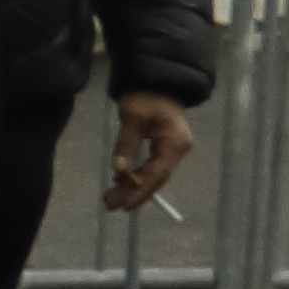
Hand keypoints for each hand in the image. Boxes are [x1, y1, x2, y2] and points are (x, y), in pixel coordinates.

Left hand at [103, 92, 196, 210]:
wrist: (157, 83)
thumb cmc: (145, 98)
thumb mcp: (132, 119)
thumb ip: (126, 144)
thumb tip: (118, 170)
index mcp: (174, 143)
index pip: (157, 173)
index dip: (140, 191)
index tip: (122, 204)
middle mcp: (178, 149)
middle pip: (156, 178)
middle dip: (134, 193)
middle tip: (110, 205)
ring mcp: (173, 150)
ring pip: (153, 175)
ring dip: (133, 187)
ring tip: (110, 197)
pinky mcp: (166, 148)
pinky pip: (152, 168)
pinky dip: (136, 176)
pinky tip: (120, 182)